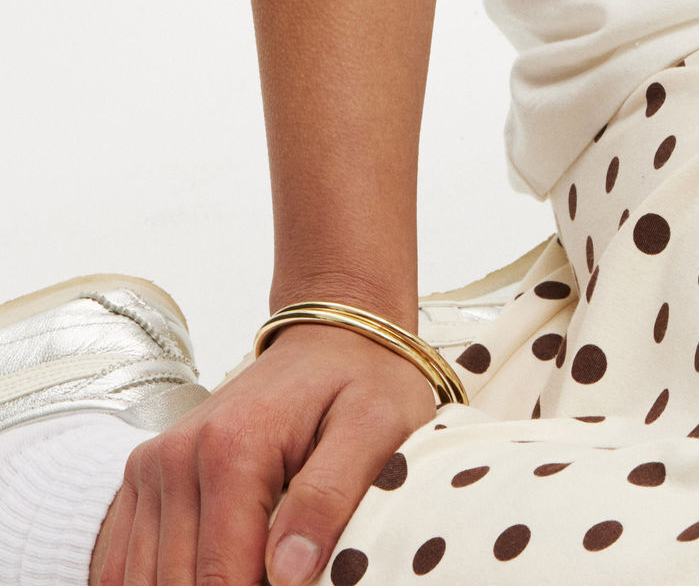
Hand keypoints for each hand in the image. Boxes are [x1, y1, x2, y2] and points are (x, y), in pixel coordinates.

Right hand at [91, 321, 436, 585]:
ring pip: (146, 581)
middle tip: (279, 578)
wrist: (328, 340)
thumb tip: (287, 573)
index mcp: (232, 448)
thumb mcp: (374, 429)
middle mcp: (177, 456)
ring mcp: (153, 466)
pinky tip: (205, 573)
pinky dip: (154, 583)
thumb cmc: (360, 383)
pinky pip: (122, 563)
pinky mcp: (144, 478)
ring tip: (252, 571)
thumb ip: (330, 498)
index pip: (219, 580)